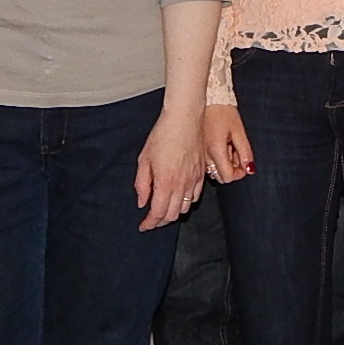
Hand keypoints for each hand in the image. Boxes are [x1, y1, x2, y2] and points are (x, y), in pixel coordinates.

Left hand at [136, 108, 207, 230]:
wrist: (184, 119)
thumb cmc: (162, 135)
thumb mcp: (144, 159)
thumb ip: (142, 184)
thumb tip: (142, 202)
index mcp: (165, 182)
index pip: (158, 213)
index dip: (150, 223)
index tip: (143, 226)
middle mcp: (181, 185)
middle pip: (173, 215)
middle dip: (160, 221)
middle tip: (151, 220)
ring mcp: (193, 180)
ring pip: (185, 208)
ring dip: (174, 213)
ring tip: (164, 210)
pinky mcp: (201, 174)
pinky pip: (195, 196)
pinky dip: (186, 203)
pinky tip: (179, 198)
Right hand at [201, 104, 252, 184]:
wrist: (208, 98)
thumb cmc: (223, 111)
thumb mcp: (239, 131)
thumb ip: (245, 152)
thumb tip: (249, 169)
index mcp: (216, 151)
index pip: (227, 177)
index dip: (239, 173)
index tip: (244, 161)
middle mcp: (205, 156)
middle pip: (221, 176)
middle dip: (232, 168)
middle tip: (236, 150)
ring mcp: (200, 154)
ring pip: (214, 170)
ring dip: (224, 163)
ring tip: (228, 145)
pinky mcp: (197, 150)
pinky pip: (208, 163)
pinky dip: (217, 158)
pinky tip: (220, 144)